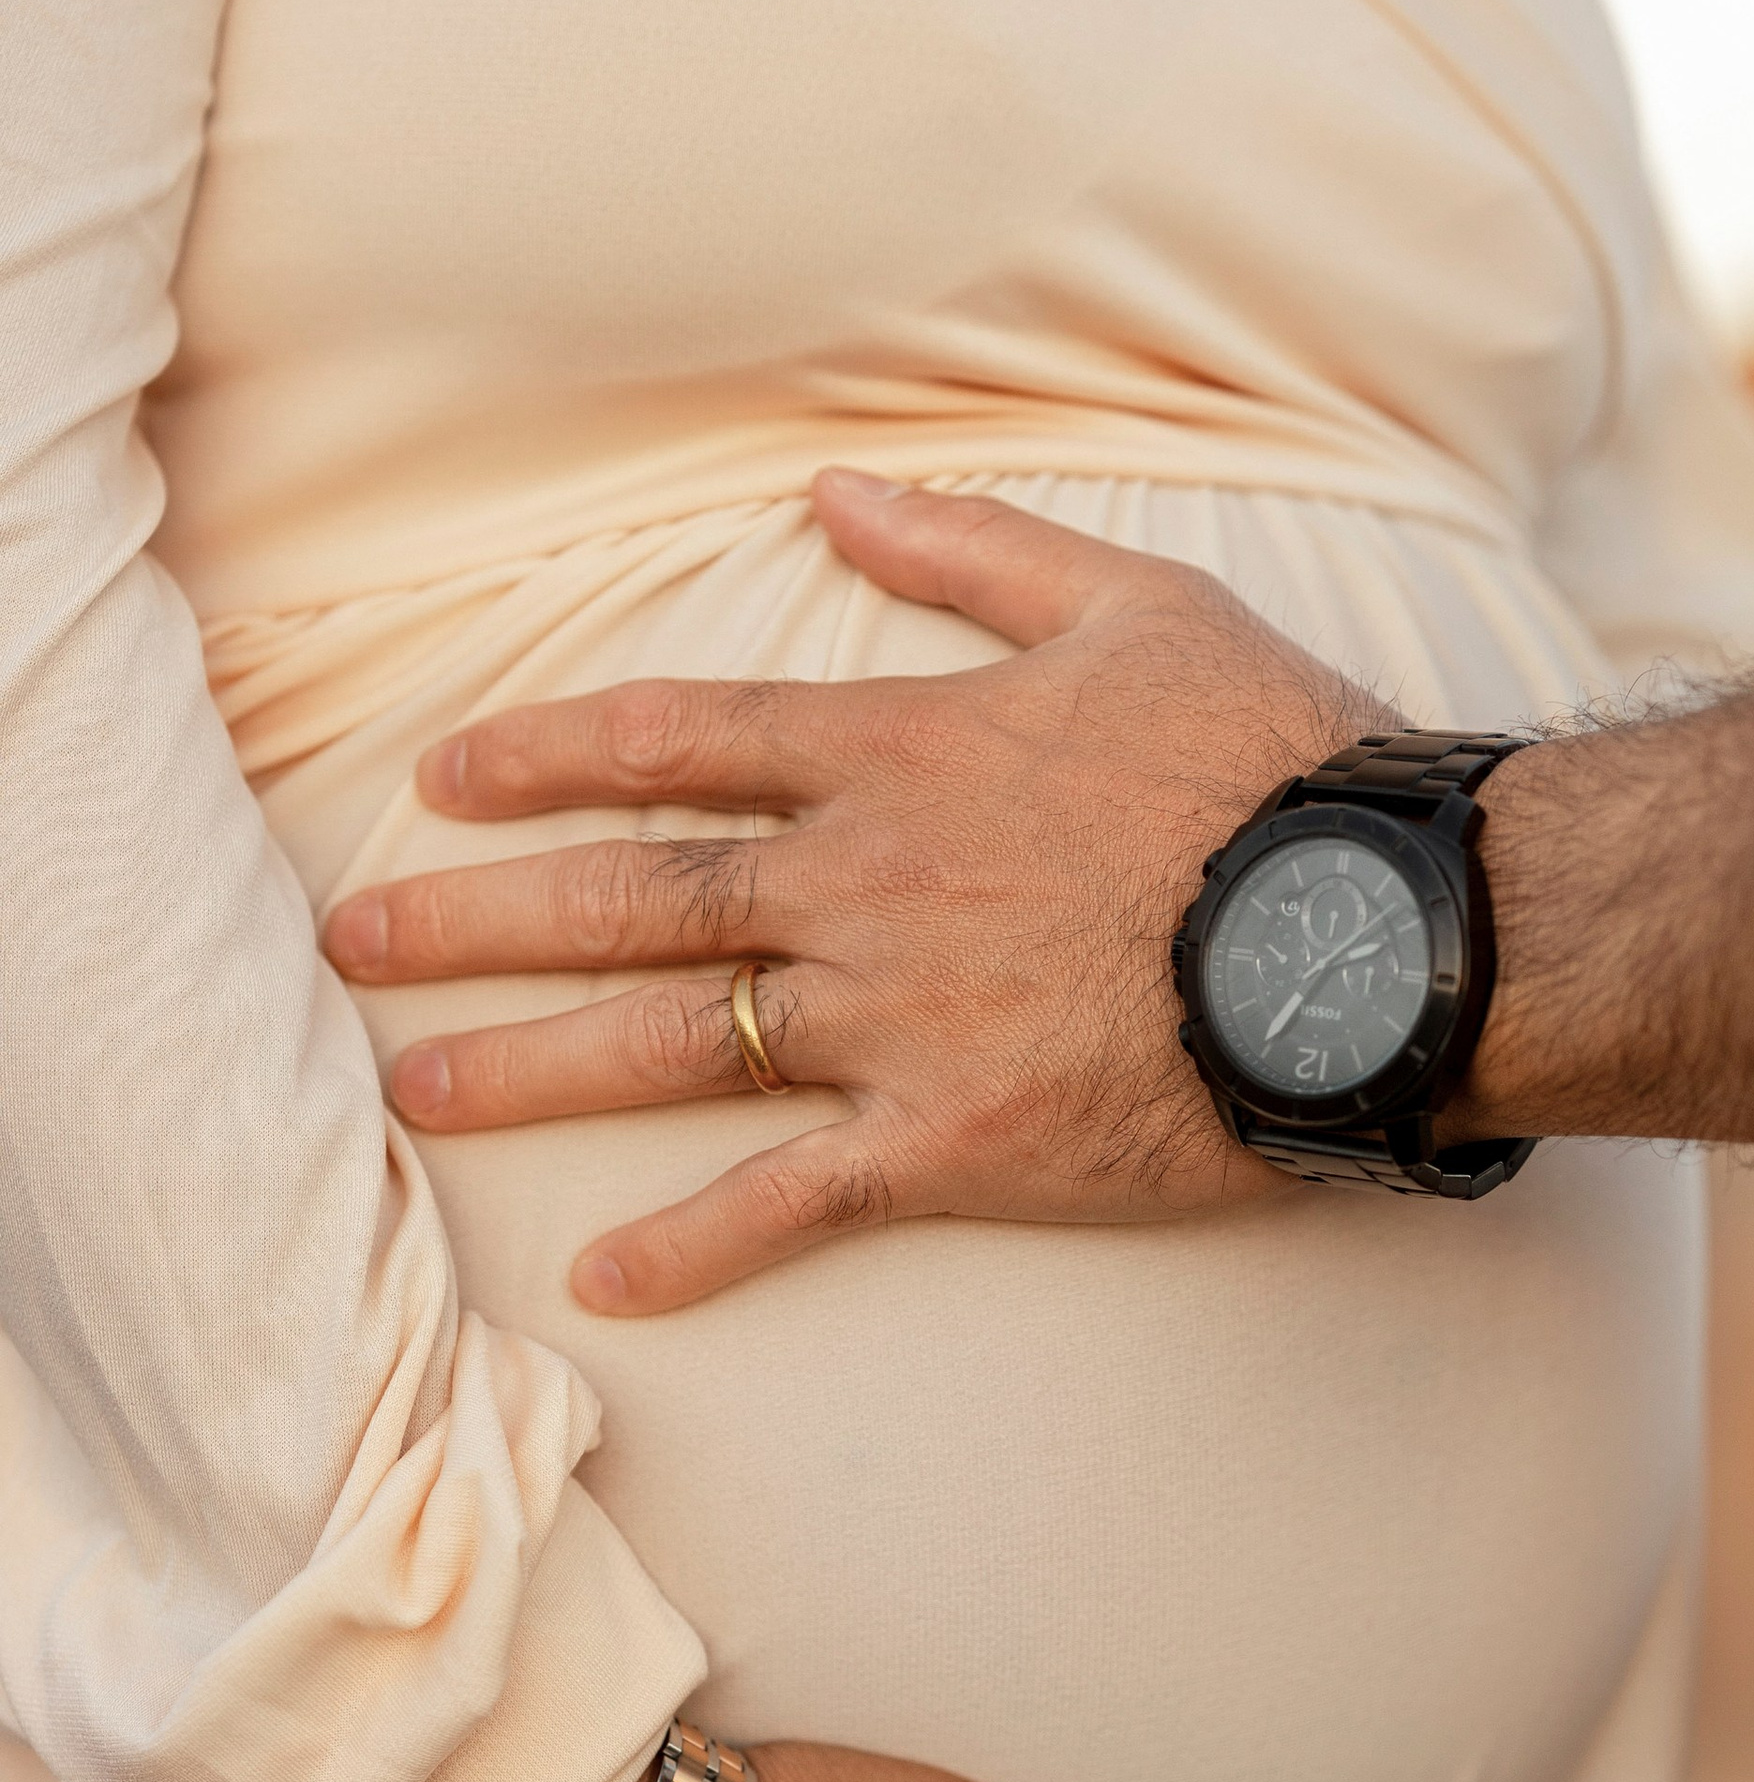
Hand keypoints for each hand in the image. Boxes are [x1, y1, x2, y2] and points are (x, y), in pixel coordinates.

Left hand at [323, 475, 1388, 1313]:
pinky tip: (598, 1285)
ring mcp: (893, 1022)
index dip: (545, 753)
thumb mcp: (1132, 607)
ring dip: (525, 1069)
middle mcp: (862, 886)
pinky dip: (692, 1247)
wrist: (1374, 924)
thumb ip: (969, 555)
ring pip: (669, 1046)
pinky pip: (790, 1204)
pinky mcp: (951, 1146)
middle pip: (627, 895)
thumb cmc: (1274, 759)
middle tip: (352, 941)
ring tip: (411, 1092)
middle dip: (473, 917)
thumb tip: (834, 497)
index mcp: (899, 753)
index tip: (445, 778)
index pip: (675, 738)